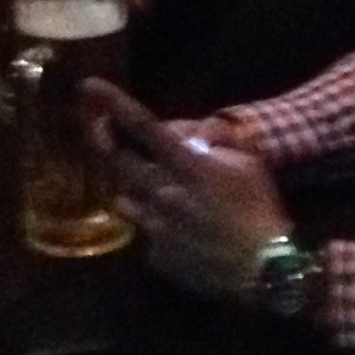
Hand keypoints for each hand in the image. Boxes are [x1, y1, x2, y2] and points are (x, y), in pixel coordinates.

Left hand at [90, 80, 287, 303]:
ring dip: (132, 191)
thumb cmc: (260, 209)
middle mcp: (163, 193)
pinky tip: (181, 233)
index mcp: (187, 166)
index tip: (88, 86)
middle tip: (100, 134)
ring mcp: (156, 227)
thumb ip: (213, 145)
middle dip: (104, 143)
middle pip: (118, 163)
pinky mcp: (156, 256)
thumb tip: (189, 140)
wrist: (265, 268)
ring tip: (154, 192)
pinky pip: (146, 234)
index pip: (143, 126)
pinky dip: (156, 227)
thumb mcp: (246, 164)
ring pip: (124, 200)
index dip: (114, 103)